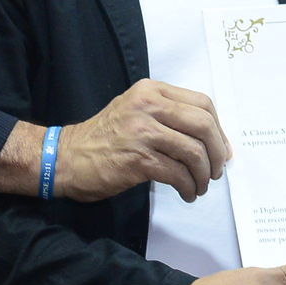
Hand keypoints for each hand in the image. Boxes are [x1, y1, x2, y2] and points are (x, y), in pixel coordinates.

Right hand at [0, 81, 230, 201]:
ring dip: (204, 175)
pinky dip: (189, 187)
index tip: (221, 149)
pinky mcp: (137, 159)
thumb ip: (169, 116)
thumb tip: (212, 140)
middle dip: (216, 153)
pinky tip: (186, 193)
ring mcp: (142, 131)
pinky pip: (178, 173)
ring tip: (199, 186)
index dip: (218, 129)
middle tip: (216, 171)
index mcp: (151, 91)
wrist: (65, 158)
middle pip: (203, 125)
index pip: (202, 104)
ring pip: (194, 152)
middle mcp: (148, 106)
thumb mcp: (135, 111)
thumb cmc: (103, 138)